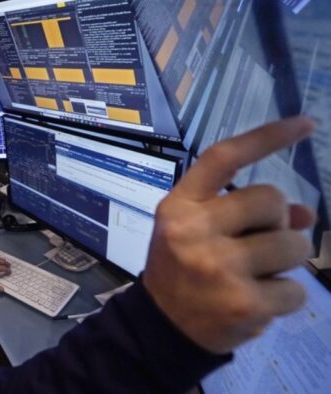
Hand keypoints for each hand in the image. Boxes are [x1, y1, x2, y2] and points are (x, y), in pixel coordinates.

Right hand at [143, 117, 315, 353]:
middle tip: (260, 242)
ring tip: (260, 274)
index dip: (267, 137)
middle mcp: (194, 230)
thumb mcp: (197, 232)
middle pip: (272, 200)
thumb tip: (306, 214)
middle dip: (279, 221)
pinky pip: (297, 289)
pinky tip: (258, 301)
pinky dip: (286, 296)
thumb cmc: (180, 269)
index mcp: (179, 206)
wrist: (162, 326)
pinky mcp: (244, 304)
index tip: (307, 124)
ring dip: (288, 260)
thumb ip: (243, 214)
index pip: (223, 158)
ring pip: (295, 244)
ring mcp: (219, 268)